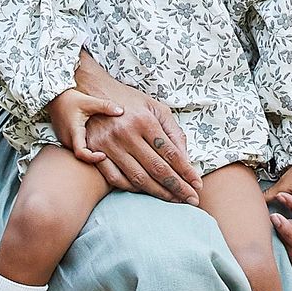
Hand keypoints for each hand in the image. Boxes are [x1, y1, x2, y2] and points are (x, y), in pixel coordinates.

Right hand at [47, 86, 124, 158]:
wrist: (55, 98)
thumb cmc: (71, 100)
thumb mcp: (89, 101)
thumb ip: (105, 106)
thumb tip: (121, 111)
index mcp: (74, 132)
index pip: (81, 153)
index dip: (92, 158)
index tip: (103, 155)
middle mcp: (67, 139)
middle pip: (81, 156)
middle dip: (94, 157)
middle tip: (108, 153)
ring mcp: (65, 140)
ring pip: (78, 153)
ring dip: (89, 153)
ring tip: (103, 148)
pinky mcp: (65, 139)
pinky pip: (76, 148)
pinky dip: (85, 148)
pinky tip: (94, 142)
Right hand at [62, 57, 201, 201]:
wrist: (94, 90)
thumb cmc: (130, 101)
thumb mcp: (156, 108)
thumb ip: (173, 132)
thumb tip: (186, 160)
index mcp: (145, 121)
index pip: (171, 153)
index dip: (186, 172)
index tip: (197, 185)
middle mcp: (127, 133)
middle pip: (157, 169)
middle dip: (177, 187)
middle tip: (192, 200)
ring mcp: (109, 144)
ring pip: (138, 178)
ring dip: (158, 193)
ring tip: (174, 200)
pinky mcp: (95, 152)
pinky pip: (116, 178)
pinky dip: (133, 189)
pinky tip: (147, 192)